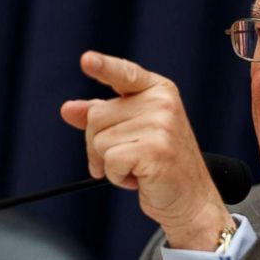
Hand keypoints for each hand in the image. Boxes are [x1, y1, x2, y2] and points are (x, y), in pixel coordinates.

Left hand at [60, 51, 232, 250]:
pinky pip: (110, 161)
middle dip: (99, 144)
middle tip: (127, 159)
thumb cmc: (162, 165)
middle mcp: (162, 103)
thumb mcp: (132, 133)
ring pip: (99, 141)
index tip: (86, 60)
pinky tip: (139, 178)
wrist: (191, 200)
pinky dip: (117, 176)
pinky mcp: (155, 150)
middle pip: (96, 116)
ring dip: (110, 164)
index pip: (125, 74)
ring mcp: (160, 125)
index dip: (104, 66)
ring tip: (138, 168)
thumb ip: (103, 117)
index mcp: (159, 91)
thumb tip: (68, 109)